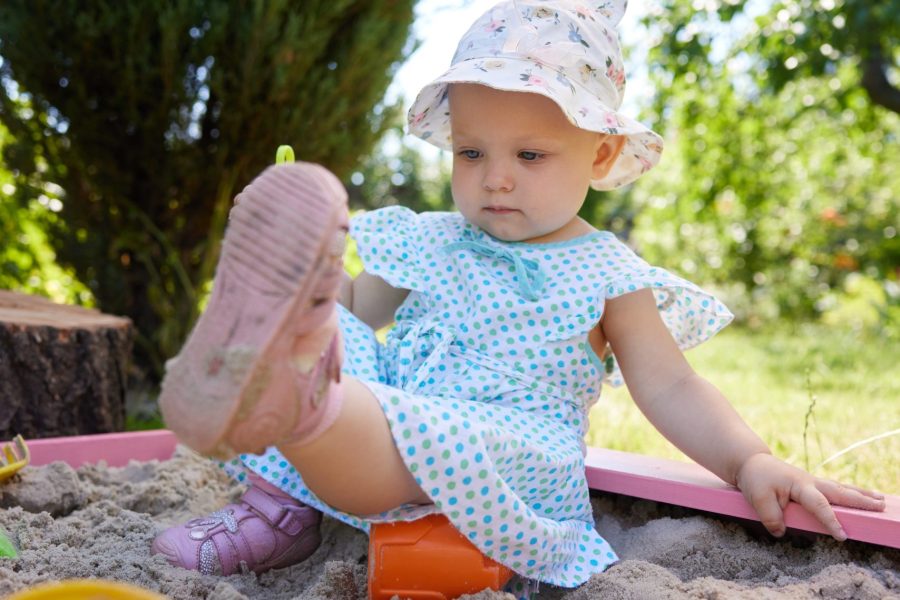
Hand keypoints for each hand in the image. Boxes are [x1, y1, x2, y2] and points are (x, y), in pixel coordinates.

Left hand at [734, 452, 885, 540]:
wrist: (753, 463)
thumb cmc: (757, 479)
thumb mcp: (759, 499)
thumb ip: (771, 517)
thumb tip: (781, 532)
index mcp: (800, 485)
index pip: (818, 506)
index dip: (830, 521)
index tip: (842, 536)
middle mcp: (811, 482)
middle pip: (839, 492)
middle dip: (861, 501)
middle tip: (881, 506)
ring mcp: (813, 482)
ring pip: (841, 488)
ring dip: (861, 495)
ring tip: (881, 501)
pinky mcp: (812, 484)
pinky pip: (835, 489)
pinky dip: (850, 492)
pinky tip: (861, 497)